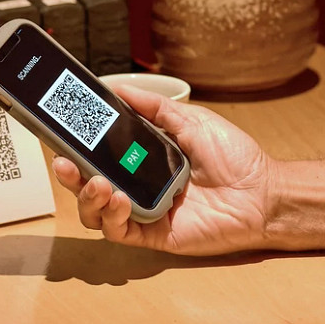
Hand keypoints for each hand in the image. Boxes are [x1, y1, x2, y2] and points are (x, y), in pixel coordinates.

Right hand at [54, 85, 274, 254]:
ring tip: (95, 181)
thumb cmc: (235, 157)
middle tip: (62, 160)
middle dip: (70, 174)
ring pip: (97, 212)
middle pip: (89, 184)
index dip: (78, 145)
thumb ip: (154, 108)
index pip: (101, 152)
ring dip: (87, 197)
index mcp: (144, 157)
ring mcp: (144, 211)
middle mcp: (139, 185)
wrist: (263, 192)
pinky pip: (119, 231)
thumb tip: (118, 88)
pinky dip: (110, 216)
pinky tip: (116, 198)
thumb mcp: (192, 120)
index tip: (60, 130)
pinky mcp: (153, 235)